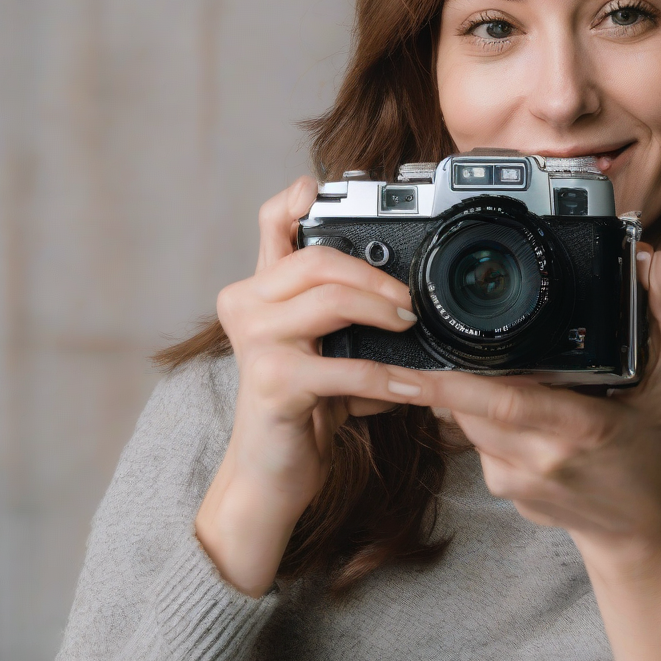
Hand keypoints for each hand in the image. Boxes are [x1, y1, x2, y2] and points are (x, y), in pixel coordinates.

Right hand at [195, 176, 419, 595]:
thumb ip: (348, 314)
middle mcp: (248, 304)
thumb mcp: (327, 348)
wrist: (270, 472)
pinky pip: (344, 367)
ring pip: (331, 299)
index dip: (298, 197)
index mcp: (261, 289)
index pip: (272, 223)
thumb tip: (410, 293)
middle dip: (377, 275)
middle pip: (319, 258)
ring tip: (413, 325)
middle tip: (412, 300)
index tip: (328, 187)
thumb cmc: (304, 405)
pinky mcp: (273, 381)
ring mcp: (256, 341)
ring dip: (384, 311)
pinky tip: (413, 388)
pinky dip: (387, 378)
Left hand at [358, 244, 660, 564]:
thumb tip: (658, 259)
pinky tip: (508, 400)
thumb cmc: (660, 447)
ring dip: (463, 388)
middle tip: (429, 334)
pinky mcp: (503, 489)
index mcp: (581, 427)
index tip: (412, 362)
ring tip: (483, 359)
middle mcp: (541, 459)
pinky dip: (478, 411)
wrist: (643, 527)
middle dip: (447, 371)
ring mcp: (516, 480)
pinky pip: (474, 438)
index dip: (451, 382)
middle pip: (469, 404)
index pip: (503, 400)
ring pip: (464, 420)